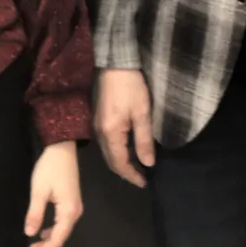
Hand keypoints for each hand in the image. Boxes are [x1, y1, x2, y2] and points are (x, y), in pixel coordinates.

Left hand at [22, 142, 83, 246]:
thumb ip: (35, 214)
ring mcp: (74, 208)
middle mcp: (75, 213)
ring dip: (47, 242)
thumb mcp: (38, 191)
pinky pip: (62, 224)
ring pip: (61, 232)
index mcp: (68, 212)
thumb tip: (30, 234)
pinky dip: (51, 232)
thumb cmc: (49, 169)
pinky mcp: (71, 203)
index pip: (56, 240)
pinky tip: (41, 234)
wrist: (62, 149)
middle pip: (60, 238)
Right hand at [95, 70, 155, 187]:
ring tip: (138, 165)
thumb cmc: (131, 87)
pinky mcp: (98, 119)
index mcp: (110, 134)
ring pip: (108, 153)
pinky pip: (107, 143)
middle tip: (142, 177)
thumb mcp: (142, 114)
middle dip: (126, 171)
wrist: (114, 63)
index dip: (132, 175)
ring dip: (122, 162)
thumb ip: (144, 140)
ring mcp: (97, 126)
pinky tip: (129, 149)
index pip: (120, 163)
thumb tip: (148, 163)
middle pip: (111, 161)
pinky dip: (118, 151)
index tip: (144, 183)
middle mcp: (100, 133)